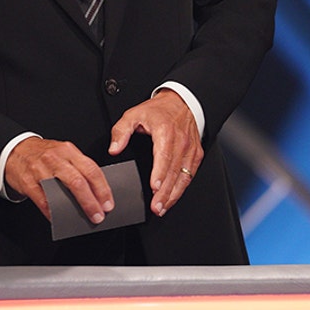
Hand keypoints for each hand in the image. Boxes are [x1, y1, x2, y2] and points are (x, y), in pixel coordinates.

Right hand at [4, 137, 114, 224]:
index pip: (91, 169)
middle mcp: (56, 158)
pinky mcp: (28, 182)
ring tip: (83, 218)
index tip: (108, 204)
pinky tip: (59, 218)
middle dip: (92, 202)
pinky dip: (53, 212)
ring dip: (75, 208)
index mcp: (68, 150)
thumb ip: (77, 168)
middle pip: (79, 181)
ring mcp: (40, 170)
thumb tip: (95, 193)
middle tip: (99, 215)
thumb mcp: (62, 153)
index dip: (102, 189)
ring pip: (62, 191)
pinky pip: (43, 201)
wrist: (14, 150)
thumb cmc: (42, 154)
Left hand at [108, 89, 201, 216]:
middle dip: (165, 192)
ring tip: (162, 207)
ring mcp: (190, 149)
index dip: (160, 174)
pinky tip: (173, 198)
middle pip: (174, 171)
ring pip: (184, 176)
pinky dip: (182, 188)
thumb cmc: (159, 110)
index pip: (164, 156)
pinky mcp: (195, 155)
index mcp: (165, 132)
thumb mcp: (134, 114)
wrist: (182, 102)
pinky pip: (190, 175)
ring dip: (174, 194)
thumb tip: (114, 148)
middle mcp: (181, 142)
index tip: (154, 188)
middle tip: (156, 207)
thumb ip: (121, 131)